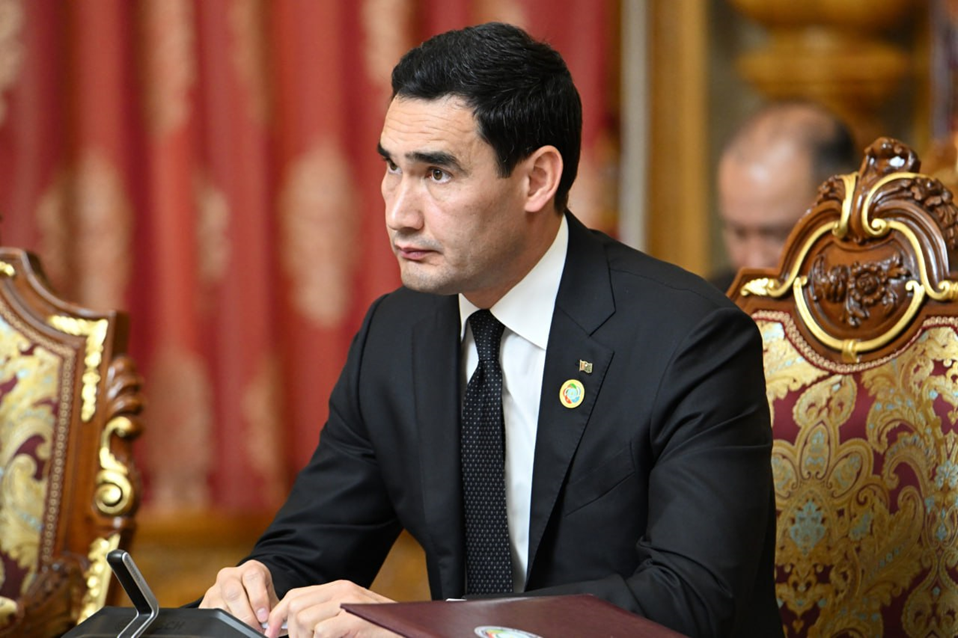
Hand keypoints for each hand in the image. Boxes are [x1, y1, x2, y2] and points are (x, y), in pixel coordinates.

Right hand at [199, 560, 278, 630]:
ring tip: (246, 631)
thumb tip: (280, 624)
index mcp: (250, 569)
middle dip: (245, 614)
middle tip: (255, 629)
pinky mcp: (204, 605)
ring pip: (219, 606)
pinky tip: (233, 631)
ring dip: (233, 622)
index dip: (259, 598)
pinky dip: (221, 626)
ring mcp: (214, 590)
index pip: (252, 576)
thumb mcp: (271, 599)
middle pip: (233, 591)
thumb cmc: (261, 600)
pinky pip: (210, 617)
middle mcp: (229, 576)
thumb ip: (276, 609)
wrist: (246, 599)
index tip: (264, 617)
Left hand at [266, 580, 398, 637]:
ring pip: (304, 620)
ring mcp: (349, 603)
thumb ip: (325, 617)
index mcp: (338, 589)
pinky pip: (322, 632)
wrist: (408, 631)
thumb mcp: (347, 619)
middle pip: (295, 606)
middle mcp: (342, 591)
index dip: (279, 616)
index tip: (272, 633)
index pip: (296, 596)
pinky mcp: (355, 619)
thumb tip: (292, 629)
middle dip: (289, 632)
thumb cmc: (377, 630)